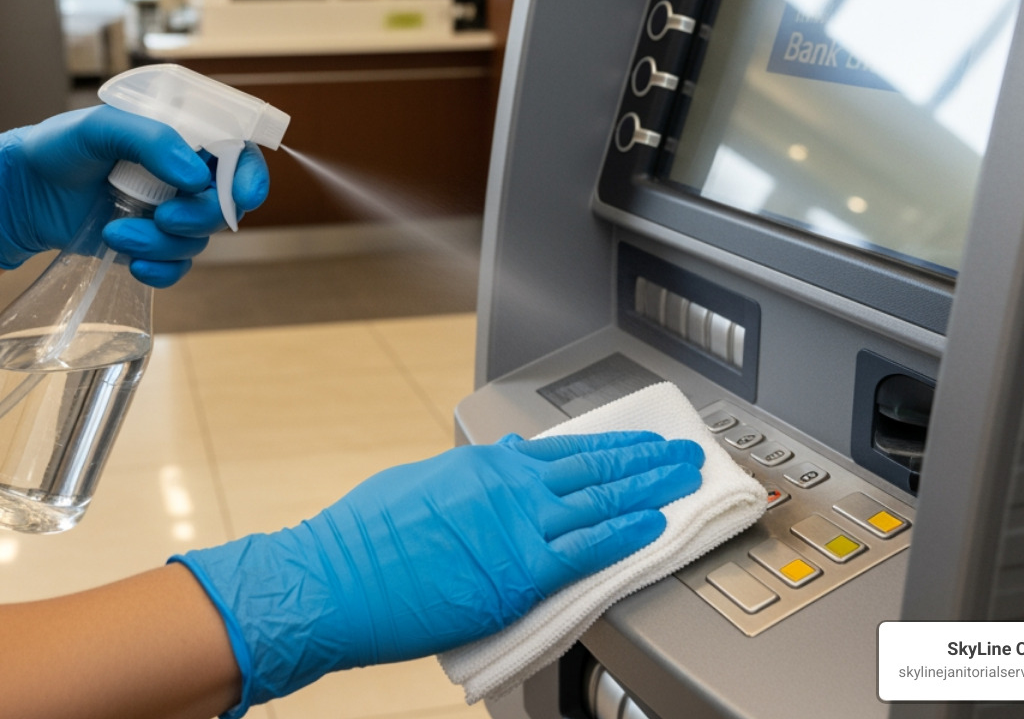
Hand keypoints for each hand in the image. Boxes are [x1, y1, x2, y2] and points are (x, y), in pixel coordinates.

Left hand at [0, 106, 270, 284]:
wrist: (20, 194)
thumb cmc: (57, 147)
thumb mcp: (100, 128)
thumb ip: (151, 140)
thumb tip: (194, 176)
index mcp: (182, 139)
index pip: (238, 155)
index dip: (249, 178)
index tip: (239, 198)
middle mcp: (183, 177)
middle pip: (224, 206)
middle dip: (199, 217)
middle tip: (164, 215)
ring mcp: (168, 214)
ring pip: (197, 240)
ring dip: (162, 244)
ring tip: (116, 232)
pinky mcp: (151, 247)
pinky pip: (177, 268)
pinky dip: (160, 271)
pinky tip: (131, 263)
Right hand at [174, 431, 704, 715]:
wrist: (337, 577)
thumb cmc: (364, 538)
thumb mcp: (421, 484)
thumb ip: (470, 476)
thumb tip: (504, 466)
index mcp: (484, 463)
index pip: (565, 451)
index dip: (609, 448)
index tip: (638, 446)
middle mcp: (507, 485)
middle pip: (594, 466)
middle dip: (645, 460)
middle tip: (684, 453)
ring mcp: (516, 525)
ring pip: (601, 500)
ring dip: (650, 489)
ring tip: (686, 482)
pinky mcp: (518, 570)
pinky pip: (587, 548)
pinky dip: (626, 534)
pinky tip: (656, 526)